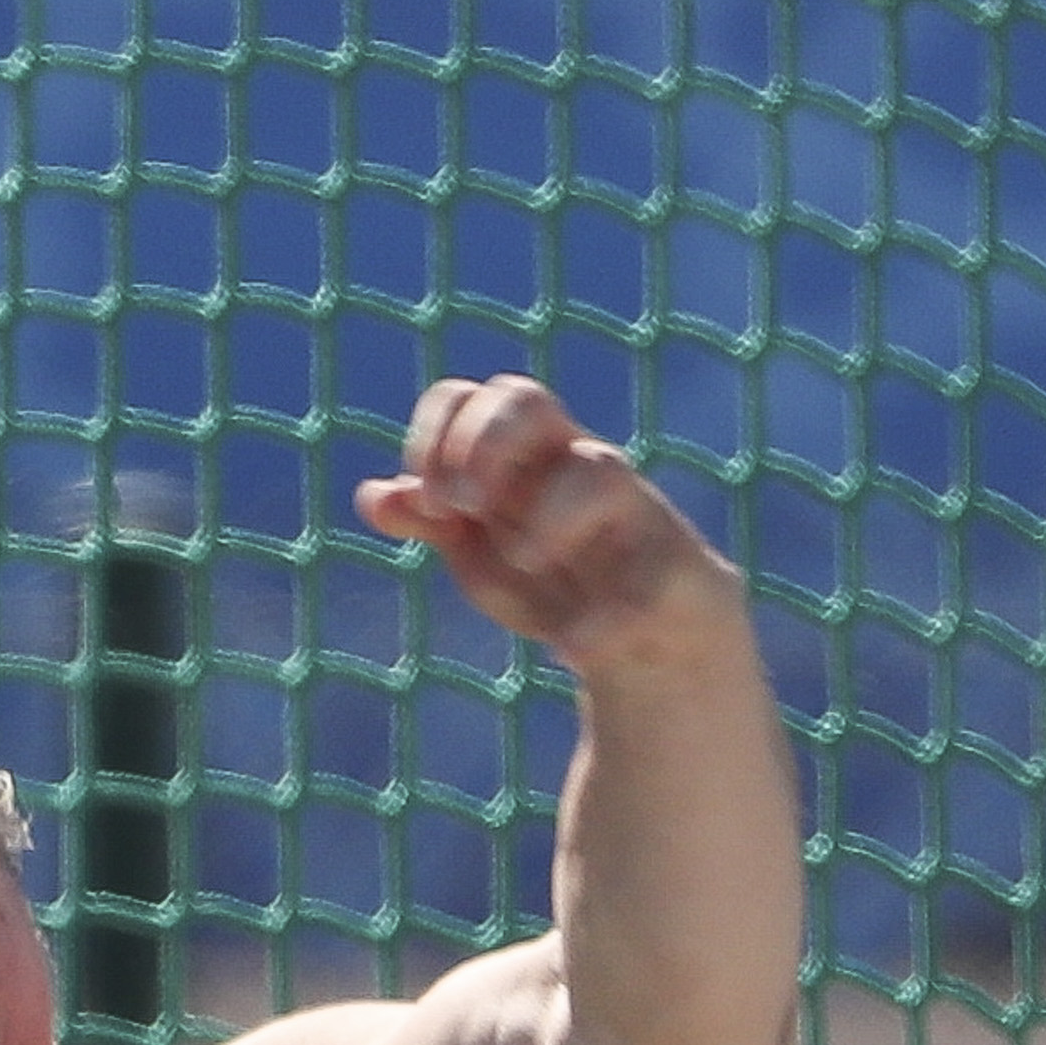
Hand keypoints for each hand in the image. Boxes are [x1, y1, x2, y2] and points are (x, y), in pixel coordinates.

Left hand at [354, 374, 744, 674]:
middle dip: (481, 444)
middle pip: (526, 399)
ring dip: (546, 516)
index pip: (469, 397)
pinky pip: (646, 576)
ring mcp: (630, 508)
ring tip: (525, 562)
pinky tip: (571, 647)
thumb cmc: (557, 582)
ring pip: (596, 469)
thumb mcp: (481, 554)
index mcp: (523, 456)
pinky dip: (602, 617)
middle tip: (463, 505)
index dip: (436, 435)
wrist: (647, 643)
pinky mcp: (675, 567)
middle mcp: (575, 463)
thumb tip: (371, 495)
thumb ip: (432, 521)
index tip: (430, 501)